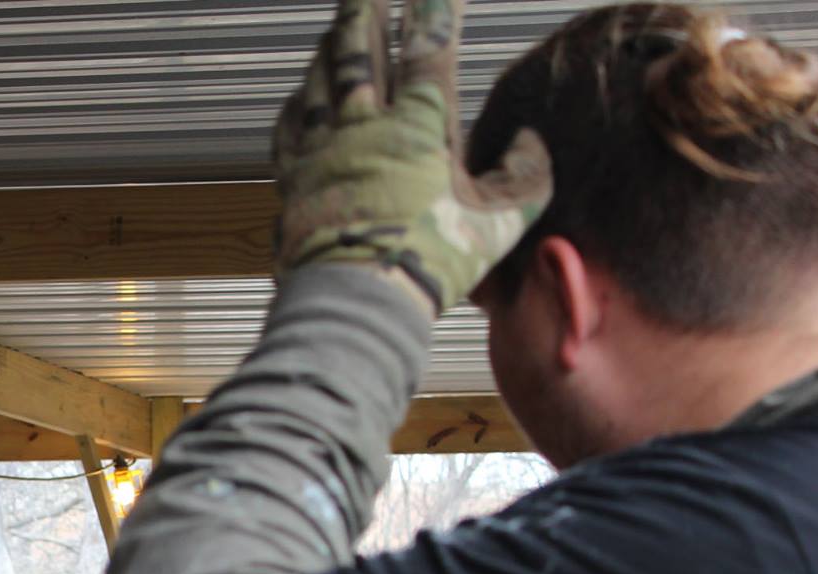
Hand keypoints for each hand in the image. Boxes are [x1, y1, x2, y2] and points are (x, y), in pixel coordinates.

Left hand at [273, 0, 550, 314]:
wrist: (359, 300)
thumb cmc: (430, 263)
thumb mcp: (501, 223)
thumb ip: (526, 177)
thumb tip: (528, 141)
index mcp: (419, 129)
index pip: (428, 51)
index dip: (434, 11)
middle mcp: (366, 128)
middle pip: (361, 52)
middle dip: (366, 11)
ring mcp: (325, 151)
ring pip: (322, 82)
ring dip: (330, 48)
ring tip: (336, 26)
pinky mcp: (295, 180)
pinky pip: (290, 128)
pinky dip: (297, 102)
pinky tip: (300, 94)